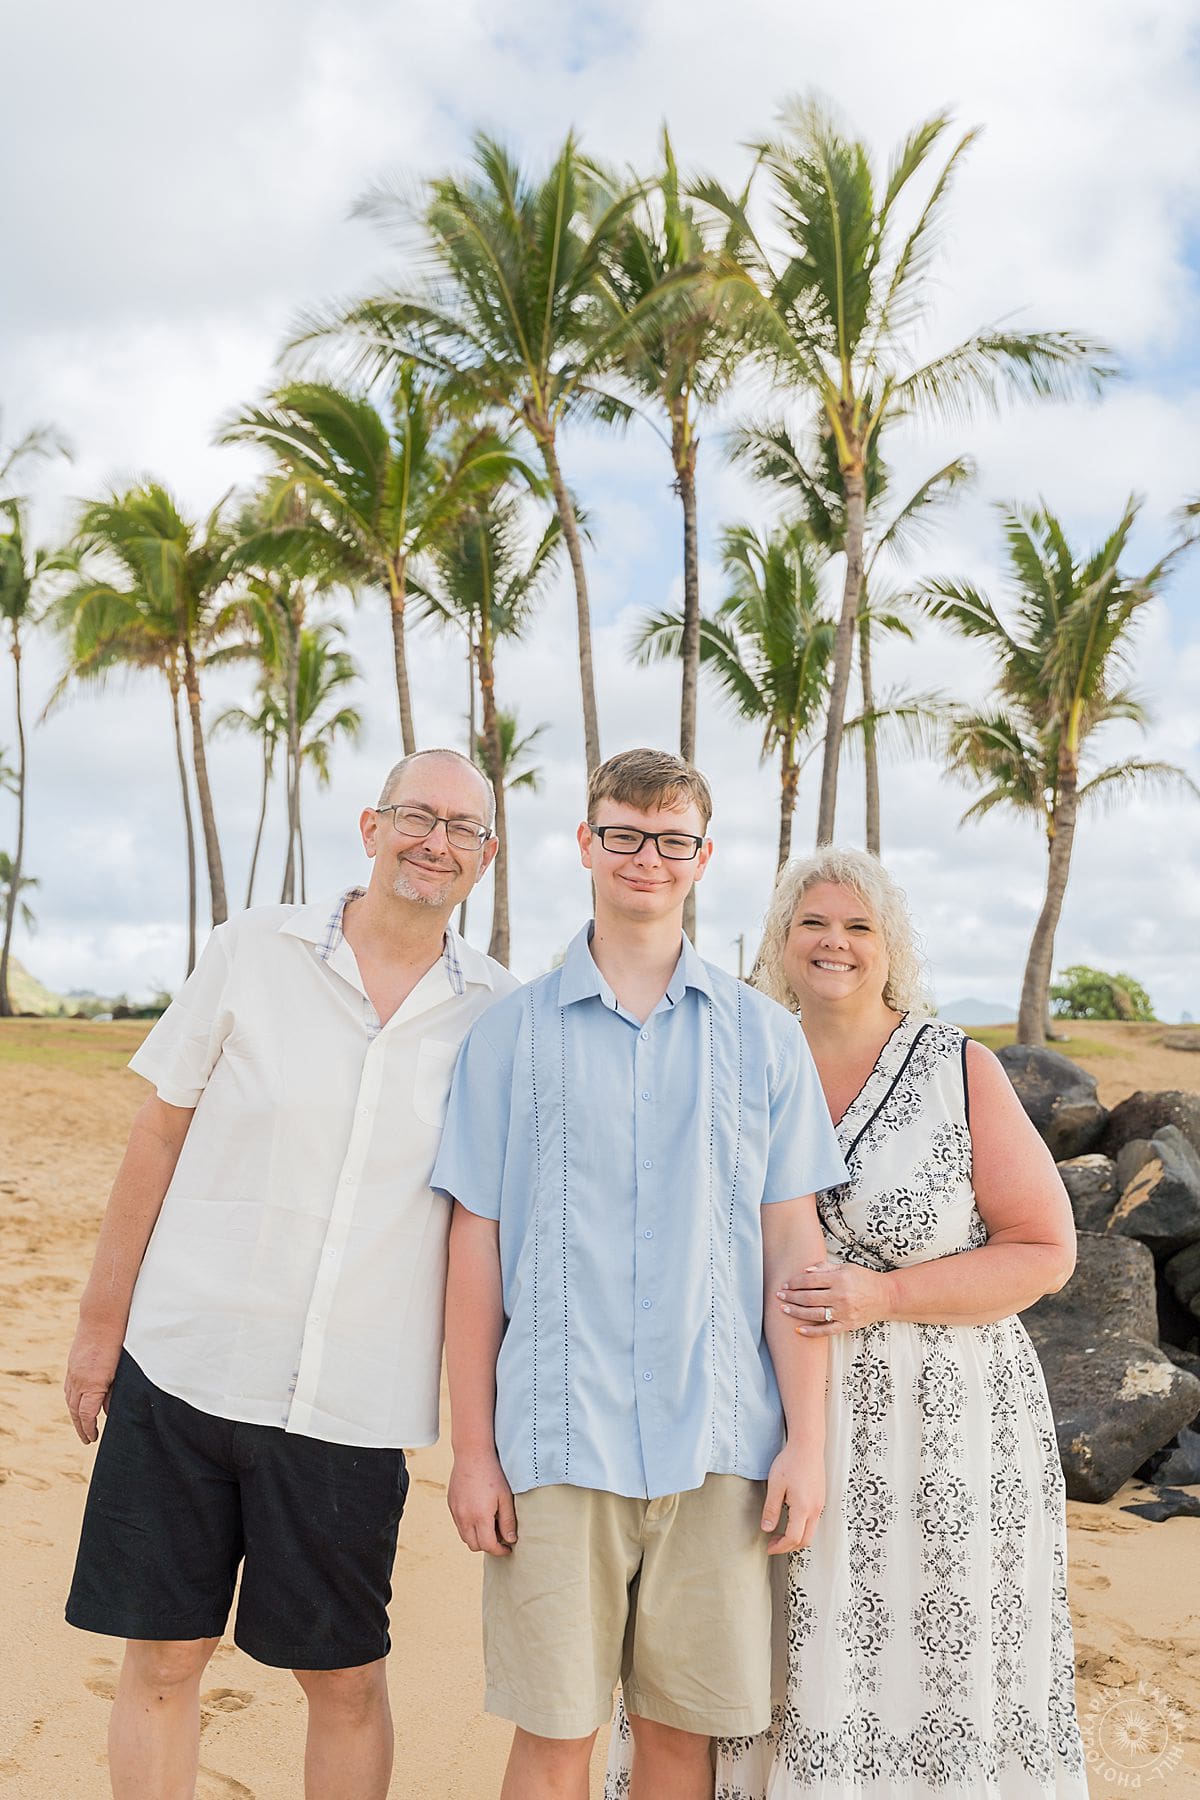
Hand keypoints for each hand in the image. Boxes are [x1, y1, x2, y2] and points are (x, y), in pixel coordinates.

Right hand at [64, 1320, 122, 1443]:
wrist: (102, 1317)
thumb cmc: (118, 1342)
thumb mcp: (120, 1371)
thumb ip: (113, 1393)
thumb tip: (108, 1410)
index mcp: (92, 1384)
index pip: (86, 1415)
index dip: (89, 1429)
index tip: (93, 1439)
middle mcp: (78, 1381)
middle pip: (75, 1411)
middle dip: (81, 1427)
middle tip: (88, 1438)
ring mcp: (72, 1372)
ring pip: (70, 1400)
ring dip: (75, 1414)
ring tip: (82, 1425)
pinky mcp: (71, 1365)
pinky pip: (68, 1388)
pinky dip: (72, 1399)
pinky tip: (78, 1402)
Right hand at [448, 1447, 517, 1554]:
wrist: (472, 1454)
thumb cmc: (492, 1474)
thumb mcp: (505, 1497)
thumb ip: (508, 1521)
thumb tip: (510, 1540)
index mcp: (480, 1517)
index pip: (488, 1546)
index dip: (499, 1551)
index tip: (508, 1548)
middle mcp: (464, 1517)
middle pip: (474, 1545)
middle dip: (488, 1546)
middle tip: (500, 1536)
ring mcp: (455, 1511)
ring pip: (464, 1536)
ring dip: (477, 1537)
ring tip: (490, 1525)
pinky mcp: (451, 1504)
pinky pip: (459, 1524)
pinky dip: (468, 1526)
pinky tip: (479, 1513)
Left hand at [761, 1444, 823, 1553]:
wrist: (808, 1445)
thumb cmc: (791, 1462)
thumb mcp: (775, 1485)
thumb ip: (771, 1509)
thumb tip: (767, 1528)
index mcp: (803, 1508)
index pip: (793, 1538)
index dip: (780, 1547)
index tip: (769, 1547)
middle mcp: (815, 1509)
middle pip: (805, 1540)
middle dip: (789, 1547)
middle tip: (773, 1543)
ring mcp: (820, 1504)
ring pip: (811, 1532)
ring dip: (796, 1537)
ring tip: (780, 1532)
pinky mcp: (821, 1498)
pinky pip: (814, 1521)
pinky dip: (802, 1527)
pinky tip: (791, 1519)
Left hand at [778, 1260, 891, 1334]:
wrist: (886, 1297)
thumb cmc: (864, 1279)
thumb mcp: (846, 1267)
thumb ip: (825, 1268)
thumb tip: (804, 1271)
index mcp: (840, 1279)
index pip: (810, 1280)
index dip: (795, 1282)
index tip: (786, 1283)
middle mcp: (841, 1296)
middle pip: (809, 1298)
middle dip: (791, 1296)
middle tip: (779, 1295)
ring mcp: (844, 1313)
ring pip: (814, 1314)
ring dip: (796, 1312)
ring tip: (784, 1309)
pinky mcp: (847, 1325)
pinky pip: (826, 1331)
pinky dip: (811, 1331)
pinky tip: (798, 1329)